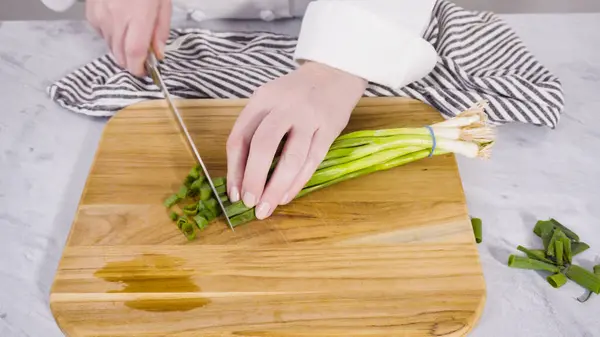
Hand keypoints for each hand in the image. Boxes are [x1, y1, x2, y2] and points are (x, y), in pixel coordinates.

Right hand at [85, 0, 171, 75]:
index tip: (145, 71)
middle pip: (120, 55)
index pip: (134, 53)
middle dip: (131, 62)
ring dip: (121, 49)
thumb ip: (160, 31)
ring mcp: (101, 15)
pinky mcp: (91, 12)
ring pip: (110, 47)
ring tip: (132, 34)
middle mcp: (117, 17)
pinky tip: (119, 24)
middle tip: (142, 56)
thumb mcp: (163, 4)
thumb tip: (158, 53)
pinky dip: (110, 35)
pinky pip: (101, 34)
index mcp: (139, 15)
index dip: (139, 69)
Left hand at [226, 61, 367, 219]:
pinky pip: (312, 160)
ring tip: (267, 208)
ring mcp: (309, 117)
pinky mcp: (329, 128)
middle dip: (253, 179)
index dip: (234, 169)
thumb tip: (242, 175)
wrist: (334, 72)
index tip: (233, 194)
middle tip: (249, 203)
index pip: (240, 137)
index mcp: (262, 99)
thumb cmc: (295, 93)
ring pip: (291, 158)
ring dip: (276, 187)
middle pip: (263, 146)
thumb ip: (255, 129)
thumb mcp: (269, 100)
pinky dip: (297, 182)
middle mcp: (284, 107)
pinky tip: (286, 196)